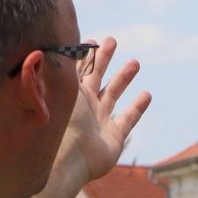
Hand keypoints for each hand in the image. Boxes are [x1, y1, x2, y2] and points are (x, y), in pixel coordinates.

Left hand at [60, 35, 150, 184]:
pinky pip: (128, 118)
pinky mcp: (114, 136)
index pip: (78, 71)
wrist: (69, 157)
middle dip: (104, 59)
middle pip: (96, 78)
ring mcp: (99, 121)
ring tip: (134, 62)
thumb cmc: (61, 123)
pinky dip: (137, 107)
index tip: (92, 40)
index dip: (85, 55)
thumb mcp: (61, 89)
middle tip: (112, 41)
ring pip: (113, 94)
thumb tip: (50, 44)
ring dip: (123, 78)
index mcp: (69, 96)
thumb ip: (61, 68)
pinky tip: (146, 95)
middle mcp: (84, 107)